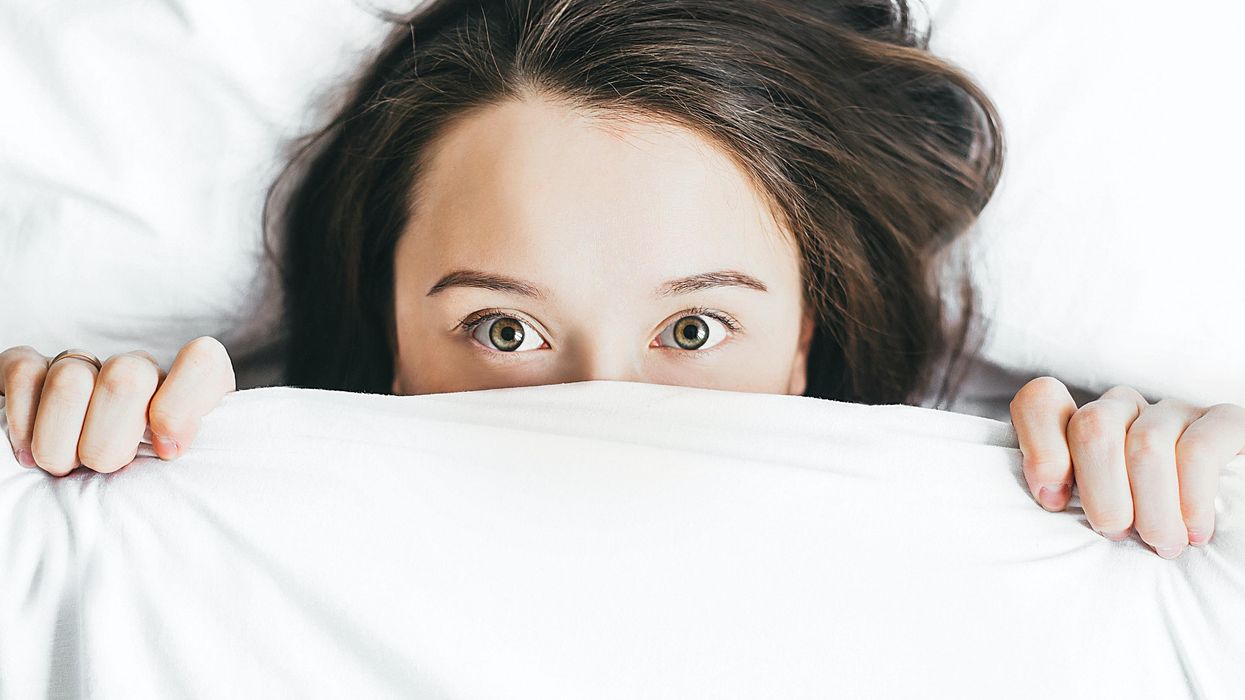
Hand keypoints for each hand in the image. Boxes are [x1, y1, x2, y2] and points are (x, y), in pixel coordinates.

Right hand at [1, 336, 235, 475]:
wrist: (86, 484)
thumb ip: (193, 463)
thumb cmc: (147, 485)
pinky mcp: (34, 369)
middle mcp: (139, 371)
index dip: (182, 405)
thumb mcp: (183, 479)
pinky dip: (23, 422)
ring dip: (61, 441)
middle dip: (109, 441)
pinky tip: (29, 453)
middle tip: (104, 469)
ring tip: (65, 468)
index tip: (166, 452)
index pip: (202, 362)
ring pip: (71, 380)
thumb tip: (170, 449)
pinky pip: (24, 374)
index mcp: (188, 391)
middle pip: (127, 378)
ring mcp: (86, 366)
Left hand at [1009, 377, 1244, 557]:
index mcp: (1082, 425)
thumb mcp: (1095, 515)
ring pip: (1145, 444)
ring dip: (1151, 507)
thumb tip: (1047, 498)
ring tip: (1162, 544)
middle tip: (1117, 533)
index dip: (1040, 447)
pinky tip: (1195, 530)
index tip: (1054, 501)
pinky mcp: (1225, 422)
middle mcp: (1125, 409)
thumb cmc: (1142, 531)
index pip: (1041, 401)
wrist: (1222, 543)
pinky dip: (1191, 497)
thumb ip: (1062, 498)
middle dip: (1101, 491)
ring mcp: (1174, 412)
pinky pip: (1198, 449)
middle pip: (1093, 426)